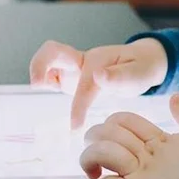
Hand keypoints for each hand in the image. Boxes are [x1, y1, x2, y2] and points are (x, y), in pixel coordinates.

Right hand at [28, 38, 168, 128]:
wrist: (143, 63)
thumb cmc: (141, 68)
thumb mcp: (139, 73)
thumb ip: (119, 77)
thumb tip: (98, 76)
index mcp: (99, 60)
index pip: (84, 85)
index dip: (78, 107)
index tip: (75, 127)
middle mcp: (83, 61)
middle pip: (53, 51)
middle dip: (40, 63)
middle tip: (36, 84)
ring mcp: (74, 68)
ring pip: (48, 61)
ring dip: (38, 69)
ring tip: (38, 85)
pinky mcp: (70, 77)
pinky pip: (51, 75)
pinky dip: (44, 80)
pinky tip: (46, 89)